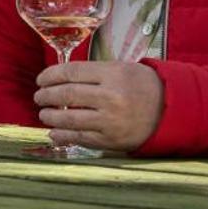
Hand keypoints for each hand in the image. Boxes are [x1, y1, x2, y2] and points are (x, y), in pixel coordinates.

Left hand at [34, 60, 164, 152]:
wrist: (169, 110)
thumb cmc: (142, 86)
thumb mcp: (121, 68)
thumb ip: (93, 72)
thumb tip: (60, 78)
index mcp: (113, 74)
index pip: (71, 72)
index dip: (50, 76)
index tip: (41, 79)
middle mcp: (110, 96)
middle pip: (66, 95)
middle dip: (46, 96)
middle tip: (39, 97)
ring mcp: (109, 120)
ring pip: (68, 119)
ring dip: (50, 117)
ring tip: (44, 114)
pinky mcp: (110, 140)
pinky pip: (79, 137)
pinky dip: (62, 135)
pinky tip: (54, 132)